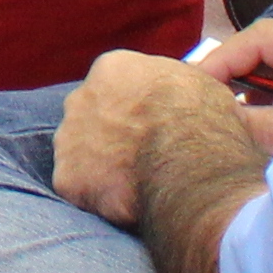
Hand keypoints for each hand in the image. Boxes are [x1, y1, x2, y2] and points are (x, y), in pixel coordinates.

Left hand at [48, 49, 249, 227]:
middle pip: (90, 115)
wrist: (189, 169)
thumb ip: (175, 86)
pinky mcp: (67, 178)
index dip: (134, 107)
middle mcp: (82, 97)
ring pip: (80, 151)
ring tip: (132, 184)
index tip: (150, 124)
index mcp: (113, 68)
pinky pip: (79, 188)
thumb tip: (182, 96)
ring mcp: (69, 138)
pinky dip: (97, 197)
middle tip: (139, 154)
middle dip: (109, 133)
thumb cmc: (204, 125)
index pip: (115, 84)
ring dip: (100, 165)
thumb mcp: (201, 86)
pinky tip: (123, 204)